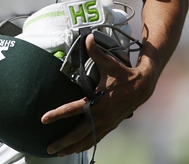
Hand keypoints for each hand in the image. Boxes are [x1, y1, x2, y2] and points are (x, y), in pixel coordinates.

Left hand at [40, 33, 155, 155]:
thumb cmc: (124, 74)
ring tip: (58, 154)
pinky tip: (76, 149)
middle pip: (79, 133)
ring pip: (87, 140)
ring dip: (73, 147)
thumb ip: (96, 51)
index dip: (58, 114)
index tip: (44, 119)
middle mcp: (102, 116)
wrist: (144, 86)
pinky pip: (95, 139)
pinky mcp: (110, 125)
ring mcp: (107, 123)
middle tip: (48, 148)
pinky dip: (85, 145)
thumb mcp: (110, 62)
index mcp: (99, 102)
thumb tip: (88, 37)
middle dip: (64, 142)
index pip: (74, 109)